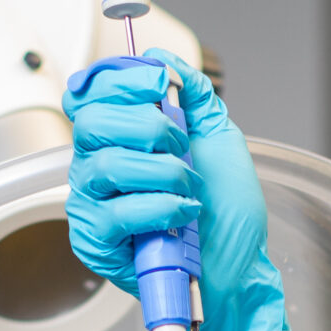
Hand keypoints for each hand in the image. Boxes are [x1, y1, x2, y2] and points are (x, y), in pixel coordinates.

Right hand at [65, 51, 291, 330]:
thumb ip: (195, 96)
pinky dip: (162, 209)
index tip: (160, 84)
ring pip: (108, 164)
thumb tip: (163, 58)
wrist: (237, 271)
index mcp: (119, 138)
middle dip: (151, 127)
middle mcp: (98, 165)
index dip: (124, 80)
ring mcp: (92, 203)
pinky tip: (182, 217)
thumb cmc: (225, 217)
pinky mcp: (96, 241)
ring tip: (189, 191)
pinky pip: (117, 212)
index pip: (95, 91)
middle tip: (182, 150)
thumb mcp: (219, 142)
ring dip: (165, 173)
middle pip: (94, 120)